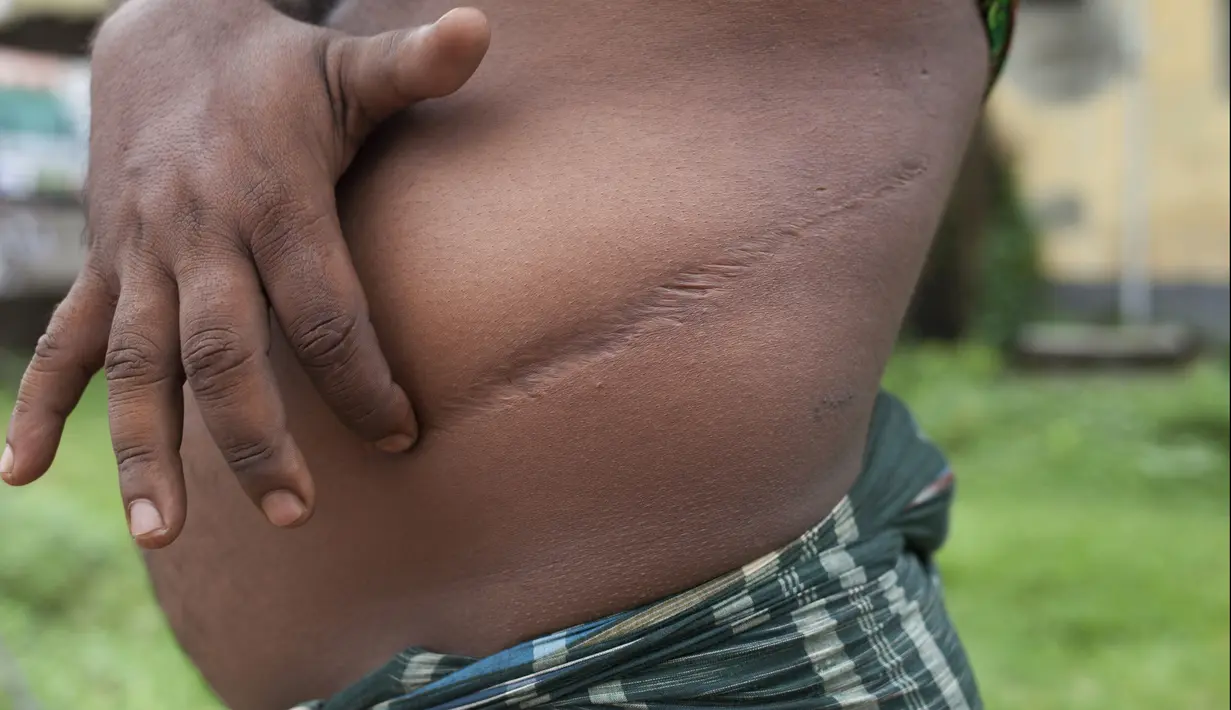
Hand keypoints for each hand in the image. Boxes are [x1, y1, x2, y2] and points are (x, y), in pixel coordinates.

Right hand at [0, 0, 489, 547]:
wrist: (160, 34)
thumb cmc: (275, 71)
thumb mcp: (344, 65)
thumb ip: (410, 64)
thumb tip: (483, 28)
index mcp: (270, 198)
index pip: (323, 306)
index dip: (362, 376)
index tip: (402, 434)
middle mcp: (197, 234)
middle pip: (224, 349)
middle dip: (256, 436)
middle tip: (295, 514)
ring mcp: (139, 253)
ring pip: (136, 362)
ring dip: (144, 449)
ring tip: (161, 535)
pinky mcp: (102, 262)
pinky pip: (64, 340)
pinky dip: (38, 405)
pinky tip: (16, 473)